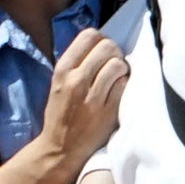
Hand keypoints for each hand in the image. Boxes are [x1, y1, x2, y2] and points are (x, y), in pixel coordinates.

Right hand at [38, 28, 131, 164]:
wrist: (61, 148)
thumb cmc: (61, 112)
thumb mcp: (59, 83)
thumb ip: (77, 63)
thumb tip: (99, 40)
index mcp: (62, 70)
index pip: (89, 36)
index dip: (100, 39)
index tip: (102, 50)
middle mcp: (76, 80)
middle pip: (108, 46)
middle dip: (114, 52)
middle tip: (112, 63)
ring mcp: (93, 96)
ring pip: (118, 64)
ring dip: (122, 68)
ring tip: (116, 78)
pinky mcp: (108, 110)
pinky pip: (124, 85)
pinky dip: (125, 84)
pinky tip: (119, 91)